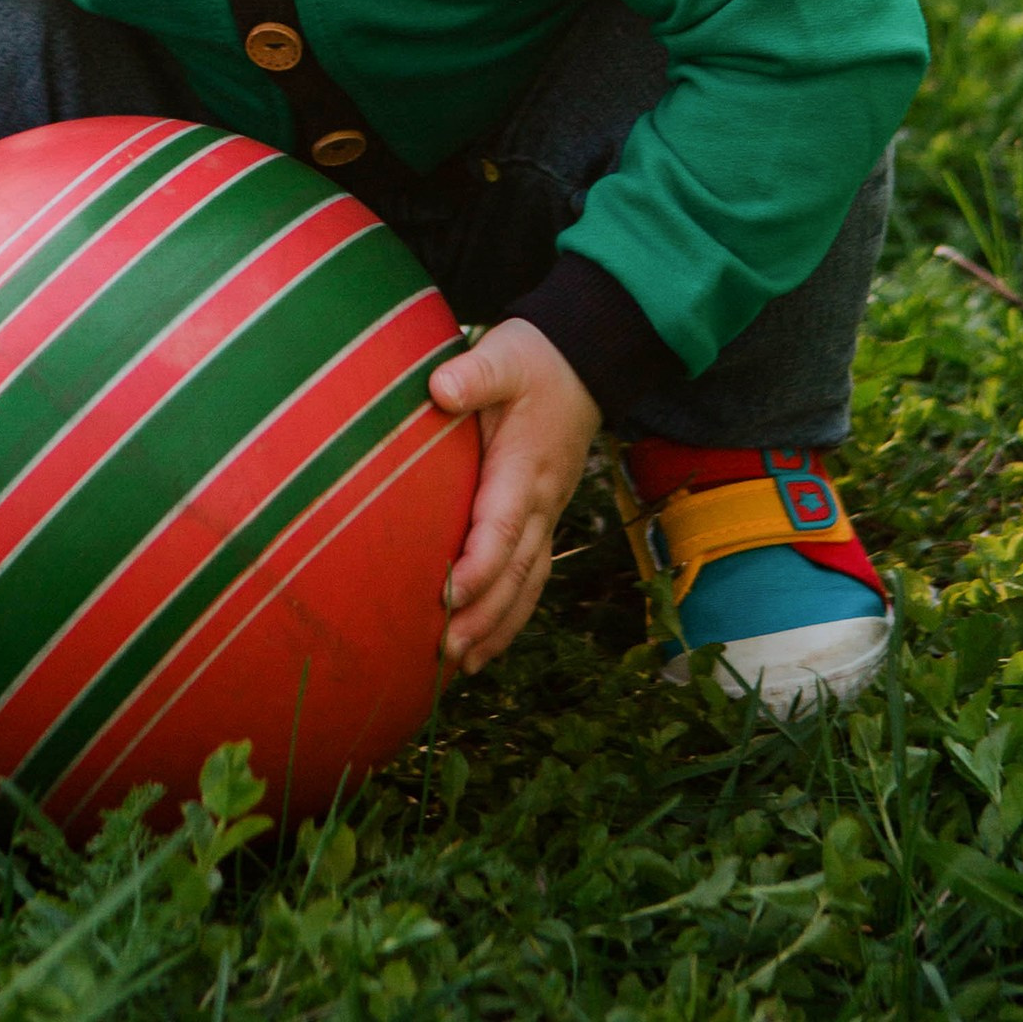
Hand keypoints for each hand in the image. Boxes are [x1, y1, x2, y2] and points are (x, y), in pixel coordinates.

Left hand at [427, 318, 601, 671]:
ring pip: (529, 584)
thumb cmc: (535, 359)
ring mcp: (549, 514)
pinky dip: (512, 614)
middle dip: (483, 616)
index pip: (502, 526)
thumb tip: (438, 389)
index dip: (477, 565)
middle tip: (444, 651)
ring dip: (498, 627)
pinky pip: (532, 576)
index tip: (447, 595)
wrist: (584, 361)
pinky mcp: (545, 518)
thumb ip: (474, 374)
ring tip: (460, 667)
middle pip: (517, 572)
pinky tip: (486, 642)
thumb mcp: (504, 355)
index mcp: (527, 467)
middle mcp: (543, 501)